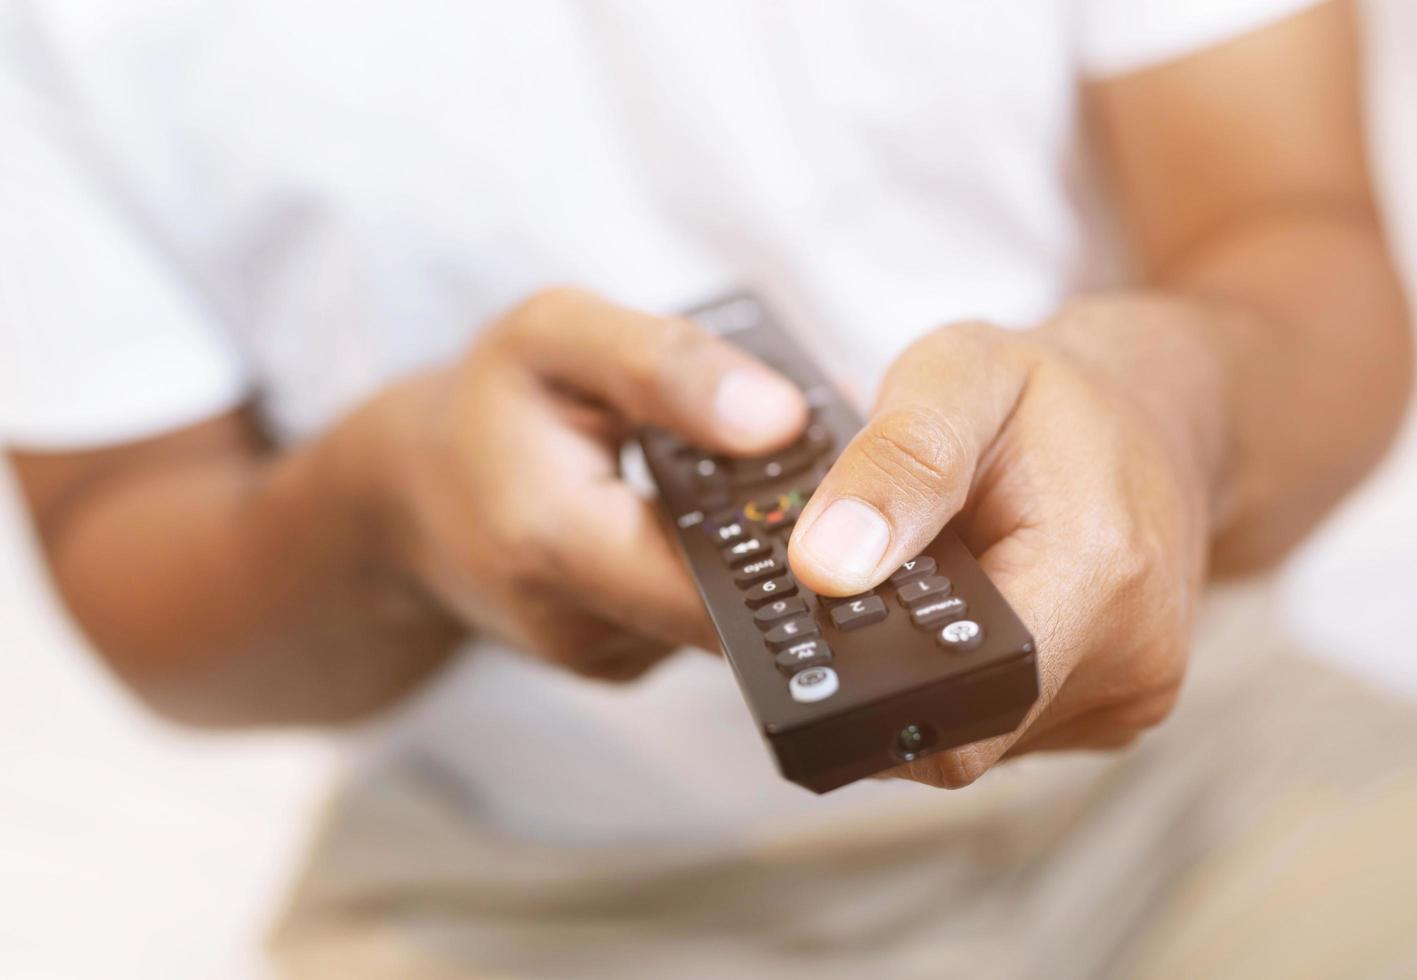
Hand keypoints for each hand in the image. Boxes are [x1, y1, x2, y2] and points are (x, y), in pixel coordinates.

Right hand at [359, 287, 807, 680]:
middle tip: (825, 473)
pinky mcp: (617, 661)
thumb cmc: (486, 404)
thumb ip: (664, 363)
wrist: (409, 495)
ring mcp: (601, 656)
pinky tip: (712, 515)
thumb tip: (780, 417)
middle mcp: (581, 627)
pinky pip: (696, 614)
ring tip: (758, 478)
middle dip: (791, 540)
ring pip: (725, 612)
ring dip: (757, 549)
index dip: (806, 541)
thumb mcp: (555, 335)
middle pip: (740, 609)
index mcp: (558, 545)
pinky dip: (716, 562)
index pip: (726, 583)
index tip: (852, 491)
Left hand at [786, 297, 1223, 786]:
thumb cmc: (1057, 392)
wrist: (1155, 409)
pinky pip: (1009, 723)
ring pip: (979, 735)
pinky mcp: (1116, 709)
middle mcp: (1133, 657)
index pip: (949, 707)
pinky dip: (967, 673)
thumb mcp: (959, 376)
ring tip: (939, 579)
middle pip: (956, 733)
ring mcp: (1129, 695)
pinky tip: (970, 607)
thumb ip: (894, 466)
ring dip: (930, 672)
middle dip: (891, 671)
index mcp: (1098, 576)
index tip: (826, 625)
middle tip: (880, 577)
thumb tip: (827, 567)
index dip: (863, 688)